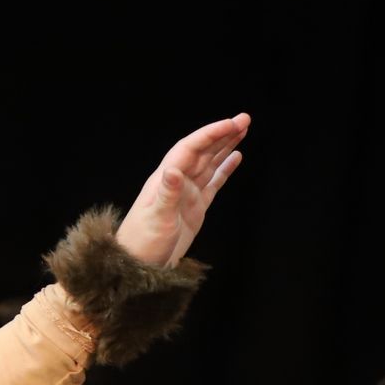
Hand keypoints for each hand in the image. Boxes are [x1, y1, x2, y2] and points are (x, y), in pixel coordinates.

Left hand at [113, 113, 249, 265]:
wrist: (140, 265)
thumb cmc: (143, 243)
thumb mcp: (156, 219)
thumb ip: (167, 194)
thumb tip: (173, 170)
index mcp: (164, 180)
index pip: (190, 149)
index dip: (210, 134)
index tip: (231, 123)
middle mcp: (176, 182)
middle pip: (202, 151)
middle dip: (222, 134)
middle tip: (244, 119)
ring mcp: (186, 193)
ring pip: (209, 163)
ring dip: (225, 146)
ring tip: (243, 130)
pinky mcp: (195, 207)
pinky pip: (213, 182)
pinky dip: (225, 169)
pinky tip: (236, 157)